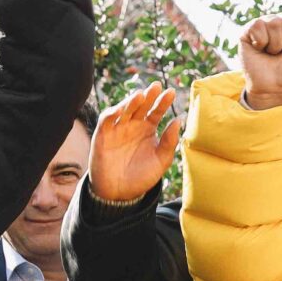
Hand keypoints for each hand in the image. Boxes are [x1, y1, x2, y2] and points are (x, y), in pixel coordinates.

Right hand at [89, 83, 183, 203]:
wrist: (119, 193)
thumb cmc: (142, 177)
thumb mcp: (161, 161)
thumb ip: (169, 142)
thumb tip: (178, 120)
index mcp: (148, 129)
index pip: (156, 111)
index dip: (163, 102)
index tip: (172, 92)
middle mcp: (133, 125)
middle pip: (141, 105)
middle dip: (148, 95)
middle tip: (156, 86)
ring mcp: (118, 129)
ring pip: (124, 109)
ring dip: (131, 101)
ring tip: (140, 95)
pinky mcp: (103, 135)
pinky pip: (106, 120)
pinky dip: (112, 113)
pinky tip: (120, 109)